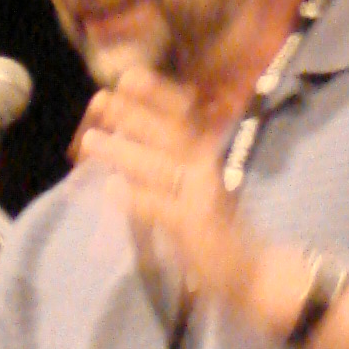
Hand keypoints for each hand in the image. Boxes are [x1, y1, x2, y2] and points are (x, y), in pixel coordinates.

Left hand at [71, 68, 266, 316]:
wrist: (256, 272)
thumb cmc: (227, 228)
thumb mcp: (207, 185)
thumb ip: (184, 157)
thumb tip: (148, 128)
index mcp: (211, 156)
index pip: (184, 118)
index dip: (158, 95)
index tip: (129, 77)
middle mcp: (207, 171)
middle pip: (169, 136)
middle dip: (135, 116)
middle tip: (101, 99)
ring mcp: (201, 198)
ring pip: (159, 169)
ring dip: (124, 152)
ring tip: (92, 140)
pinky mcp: (195, 228)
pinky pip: (161, 210)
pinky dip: (137, 199)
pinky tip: (111, 190)